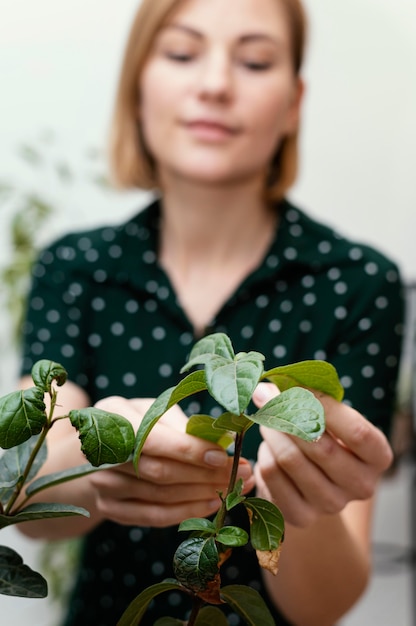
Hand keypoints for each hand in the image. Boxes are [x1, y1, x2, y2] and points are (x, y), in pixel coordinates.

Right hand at [89, 397, 254, 527]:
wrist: (98, 450)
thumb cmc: (137, 422)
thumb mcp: (155, 410)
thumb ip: (183, 424)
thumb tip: (225, 439)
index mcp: (114, 417)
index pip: (155, 439)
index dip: (190, 450)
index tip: (225, 456)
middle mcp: (103, 454)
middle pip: (160, 472)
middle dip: (206, 475)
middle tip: (242, 473)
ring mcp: (103, 484)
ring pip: (160, 497)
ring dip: (202, 495)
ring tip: (234, 489)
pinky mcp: (111, 508)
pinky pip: (154, 516)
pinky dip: (186, 512)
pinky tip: (212, 505)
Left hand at [252, 383, 392, 527]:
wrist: (316, 483)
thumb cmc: (327, 438)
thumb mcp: (331, 418)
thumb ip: (309, 398)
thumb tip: (266, 388)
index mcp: (378, 457)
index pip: (356, 432)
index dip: (323, 406)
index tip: (295, 387)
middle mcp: (361, 485)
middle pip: (319, 446)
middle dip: (287, 415)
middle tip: (268, 400)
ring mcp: (332, 504)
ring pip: (289, 459)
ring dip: (271, 433)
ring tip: (268, 422)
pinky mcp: (301, 516)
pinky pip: (271, 475)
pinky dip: (263, 455)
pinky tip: (268, 448)